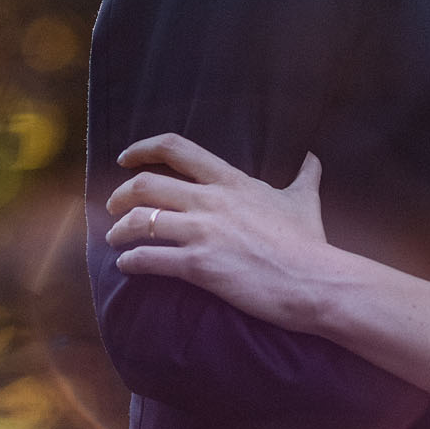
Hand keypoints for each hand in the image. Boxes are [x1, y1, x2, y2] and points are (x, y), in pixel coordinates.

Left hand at [105, 134, 333, 332]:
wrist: (315, 280)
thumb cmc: (309, 242)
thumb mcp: (305, 200)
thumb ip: (304, 177)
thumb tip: (313, 159)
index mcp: (230, 181)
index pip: (176, 149)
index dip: (143, 148)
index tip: (126, 158)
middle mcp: (211, 200)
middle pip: (146, 184)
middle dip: (121, 195)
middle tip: (114, 207)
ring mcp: (203, 232)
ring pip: (141, 221)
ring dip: (119, 230)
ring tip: (114, 239)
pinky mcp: (199, 265)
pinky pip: (150, 258)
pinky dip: (131, 261)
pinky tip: (127, 265)